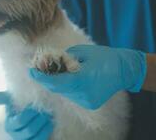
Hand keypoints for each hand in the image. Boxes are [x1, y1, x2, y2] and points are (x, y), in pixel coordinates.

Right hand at [0, 91, 52, 139]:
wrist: (33, 115)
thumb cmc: (23, 107)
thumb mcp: (14, 101)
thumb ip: (5, 98)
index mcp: (10, 125)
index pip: (20, 121)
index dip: (29, 114)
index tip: (34, 108)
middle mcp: (16, 135)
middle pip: (29, 130)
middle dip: (39, 120)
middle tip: (45, 113)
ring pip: (36, 138)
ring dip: (44, 128)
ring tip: (48, 119)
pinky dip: (46, 133)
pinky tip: (49, 125)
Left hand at [29, 45, 146, 109]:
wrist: (125, 70)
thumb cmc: (105, 57)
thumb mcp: (82, 52)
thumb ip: (65, 58)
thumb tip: (50, 61)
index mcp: (82, 80)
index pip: (55, 82)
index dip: (41, 77)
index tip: (30, 71)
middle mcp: (83, 94)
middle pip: (58, 88)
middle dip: (47, 78)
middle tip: (39, 67)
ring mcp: (87, 101)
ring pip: (65, 92)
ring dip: (57, 82)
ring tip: (53, 70)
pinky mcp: (90, 103)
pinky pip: (73, 95)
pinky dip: (67, 87)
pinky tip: (67, 77)